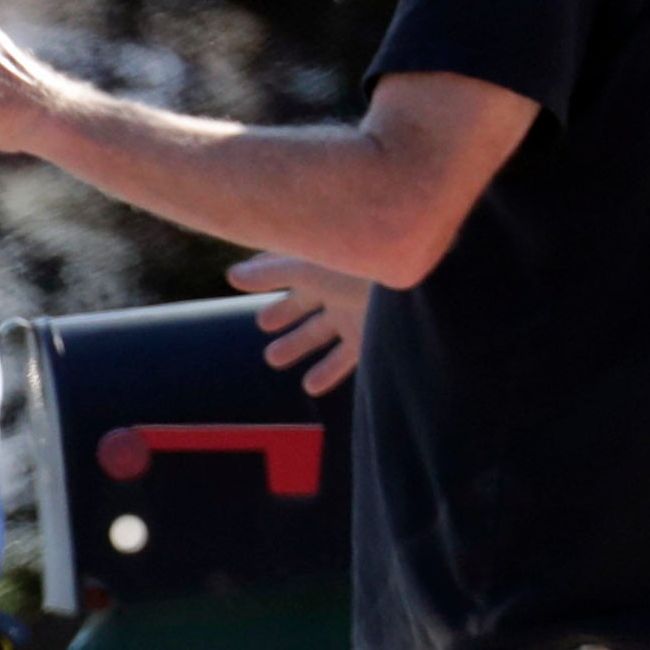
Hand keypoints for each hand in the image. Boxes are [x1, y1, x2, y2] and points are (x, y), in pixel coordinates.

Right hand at [227, 251, 371, 391]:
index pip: (289, 268)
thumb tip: (231, 276)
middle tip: (263, 325)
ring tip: (274, 359)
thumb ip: (269, 272)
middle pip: (305, 302)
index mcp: (325, 262)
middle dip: (284, 313)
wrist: (418, 280)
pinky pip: (348, 359)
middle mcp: (340, 286)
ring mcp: (357, 313)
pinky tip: (310, 387)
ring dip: (299, 345)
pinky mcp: (374, 338)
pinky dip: (328, 372)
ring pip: (322, 333)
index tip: (242, 283)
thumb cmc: (363, 262)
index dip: (267, 277)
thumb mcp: (309, 265)